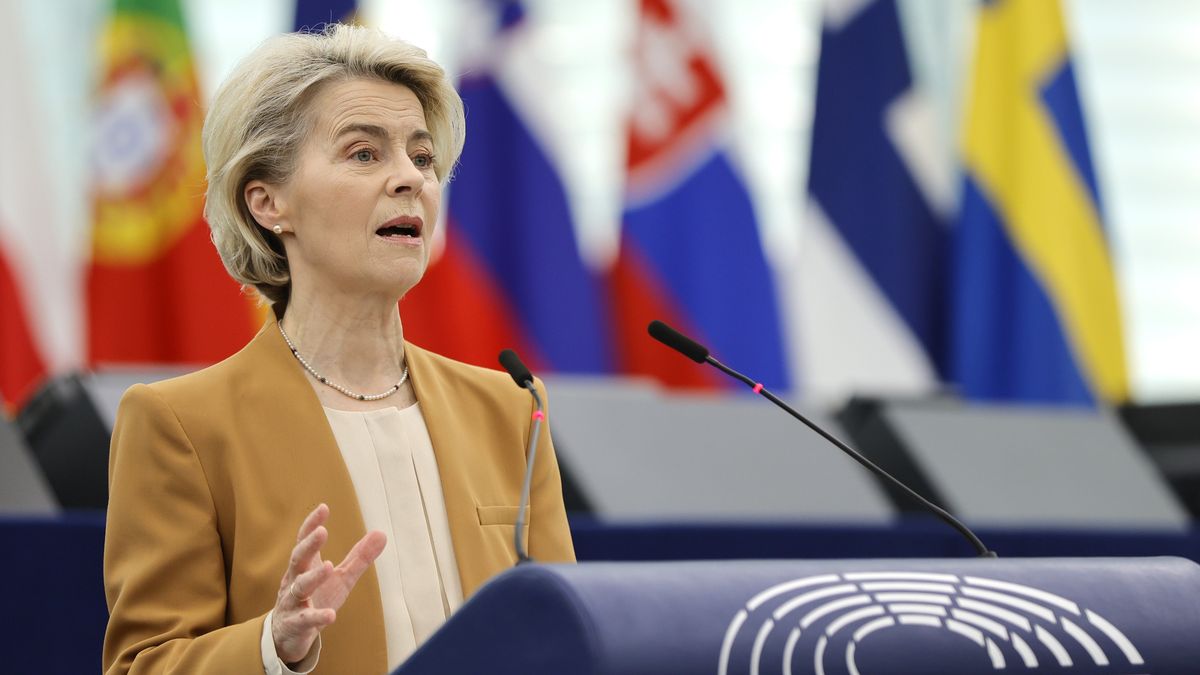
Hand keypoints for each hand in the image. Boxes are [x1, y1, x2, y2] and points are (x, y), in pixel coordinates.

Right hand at [271, 504, 386, 664]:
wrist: (289, 634)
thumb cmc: (315, 599)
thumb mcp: (340, 577)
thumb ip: (358, 557)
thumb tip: (382, 533)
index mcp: (305, 566)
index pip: (304, 541)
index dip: (311, 525)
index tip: (323, 508)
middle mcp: (294, 580)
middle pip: (298, 559)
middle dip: (309, 545)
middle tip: (321, 531)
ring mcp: (292, 602)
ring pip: (299, 587)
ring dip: (313, 577)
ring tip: (328, 567)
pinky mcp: (295, 624)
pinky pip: (305, 620)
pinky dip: (317, 617)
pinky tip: (330, 615)